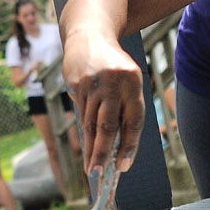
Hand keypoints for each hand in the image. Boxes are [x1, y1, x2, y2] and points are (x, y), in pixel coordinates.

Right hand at [62, 29, 143, 174]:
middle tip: (98, 174)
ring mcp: (93, 83)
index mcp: (133, 82)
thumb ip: (125, 107)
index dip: (129, 146)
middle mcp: (113, 82)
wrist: (89, 35)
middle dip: (102, 152)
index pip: (133, 120)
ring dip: (91, 148)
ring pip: (91, 122)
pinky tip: (86, 146)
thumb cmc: (113, 66)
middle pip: (107, 124)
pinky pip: (81, 113)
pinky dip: (84, 130)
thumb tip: (121, 145)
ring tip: (91, 168)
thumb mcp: (127, 80)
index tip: (123, 167)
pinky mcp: (76, 83)